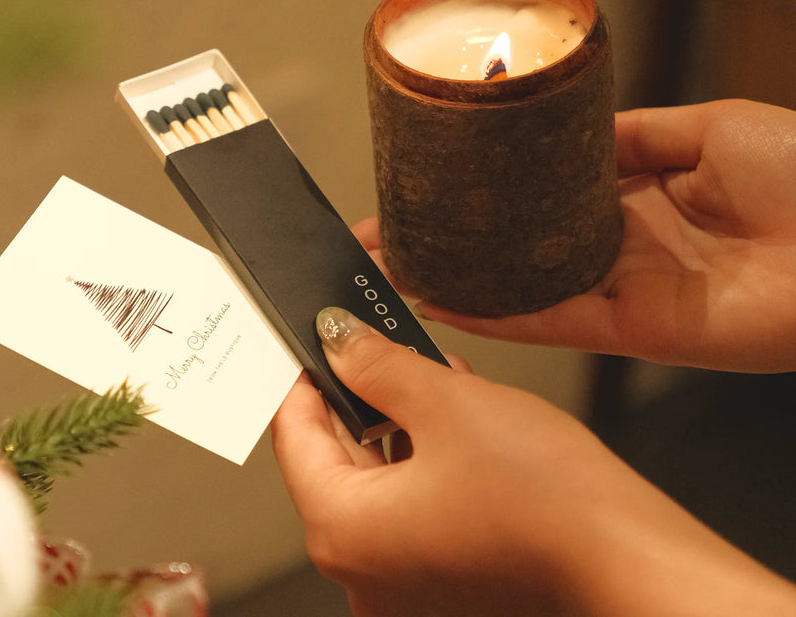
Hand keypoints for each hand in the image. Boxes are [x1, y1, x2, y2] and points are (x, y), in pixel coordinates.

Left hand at [271, 308, 795, 616]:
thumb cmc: (546, 498)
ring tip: (424, 372)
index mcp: (343, 533)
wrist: (628, 558)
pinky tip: (451, 416)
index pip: (295, 436)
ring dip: (396, 422)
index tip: (316, 338)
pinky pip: (409, 508)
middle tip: (375, 343)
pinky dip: (422, 460)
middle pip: (334, 459)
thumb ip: (375, 363)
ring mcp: (402, 586)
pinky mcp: (441, 584)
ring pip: (376, 480)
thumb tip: (336, 337)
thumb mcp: (444, 401)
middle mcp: (362, 574)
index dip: (304, 375)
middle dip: (358, 395)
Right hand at [359, 99, 795, 372]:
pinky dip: (494, 315)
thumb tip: (566, 125)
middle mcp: (622, 243)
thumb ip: (630, 136)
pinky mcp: (634, 327)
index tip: (433, 180)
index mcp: (639, 192)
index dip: (488, 189)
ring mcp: (624, 287)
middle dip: (455, 240)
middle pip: (519, 245)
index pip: (542, 193)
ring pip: (522, 288)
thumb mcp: (705, 127)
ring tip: (392, 266)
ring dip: (456, 280)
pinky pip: (551, 320)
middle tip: (387, 232)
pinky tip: (440, 300)